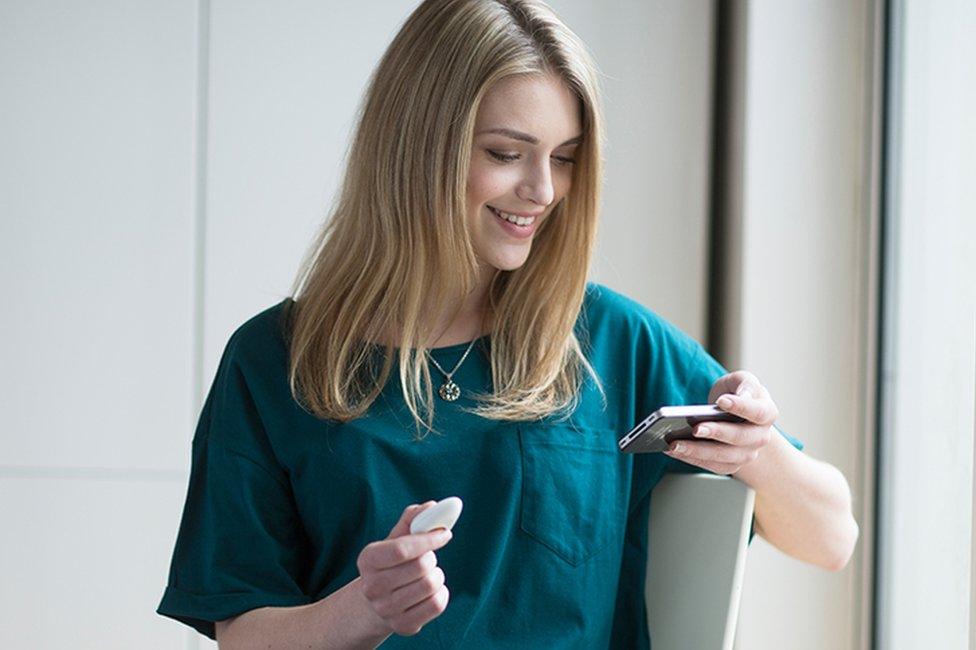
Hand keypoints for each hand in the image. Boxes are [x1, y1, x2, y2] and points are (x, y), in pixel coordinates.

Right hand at [356, 502, 452, 636]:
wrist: (378, 601)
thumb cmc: (392, 564)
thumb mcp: (396, 539)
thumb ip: (413, 520)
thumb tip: (432, 506)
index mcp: (367, 559)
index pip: (402, 548)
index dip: (429, 539)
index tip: (445, 533)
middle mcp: (372, 587)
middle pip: (420, 567)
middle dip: (432, 558)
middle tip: (427, 559)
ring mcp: (385, 609)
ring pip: (431, 585)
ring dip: (437, 575)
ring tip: (428, 575)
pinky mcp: (402, 626)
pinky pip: (437, 605)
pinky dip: (442, 593)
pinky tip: (432, 591)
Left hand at [663, 370, 779, 475]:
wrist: (734, 413)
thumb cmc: (737, 393)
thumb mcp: (740, 380)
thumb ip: (745, 383)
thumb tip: (743, 395)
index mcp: (767, 413)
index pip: (758, 412)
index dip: (741, 407)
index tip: (721, 402)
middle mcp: (760, 437)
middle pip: (740, 438)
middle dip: (716, 433)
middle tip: (695, 428)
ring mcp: (747, 453)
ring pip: (724, 457)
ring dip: (698, 451)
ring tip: (675, 443)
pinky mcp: (731, 464)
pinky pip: (712, 466)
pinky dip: (691, 459)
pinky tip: (673, 449)